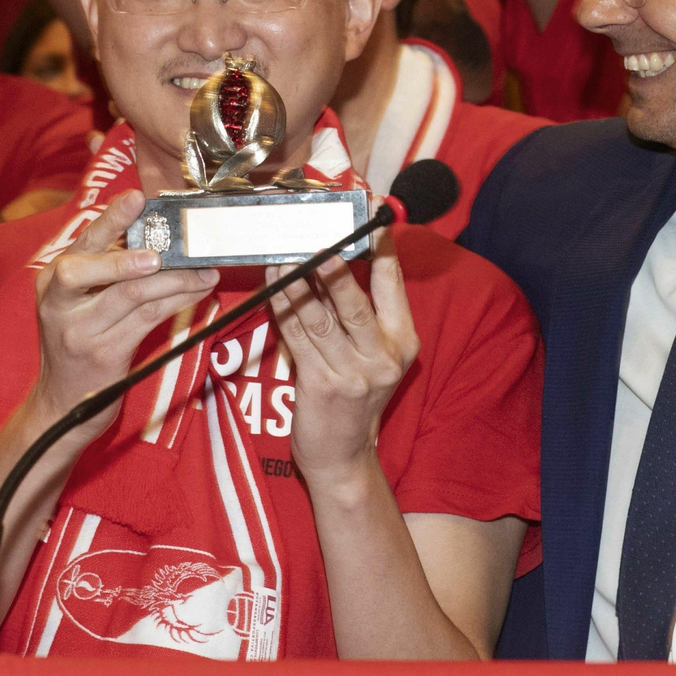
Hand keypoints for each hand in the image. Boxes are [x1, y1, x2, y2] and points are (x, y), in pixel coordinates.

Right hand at [31, 190, 217, 430]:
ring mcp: (80, 330)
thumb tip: (156, 236)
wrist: (61, 404)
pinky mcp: (104, 354)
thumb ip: (103, 269)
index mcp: (52, 280)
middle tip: (164, 253)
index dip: (111, 218)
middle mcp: (59, 302)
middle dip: (131, 256)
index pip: (83, 242)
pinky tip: (198, 292)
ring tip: (204, 270)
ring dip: (175, 279)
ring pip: (132, 294)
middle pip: (91, 268)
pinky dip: (178, 301)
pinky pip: (149, 319)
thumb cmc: (77, 342)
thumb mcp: (76, 302)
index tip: (137, 198)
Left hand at [268, 226, 419, 491]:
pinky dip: (282, 307)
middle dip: (336, 270)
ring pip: (319, 318)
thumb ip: (368, 313)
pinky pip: (296, 336)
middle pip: (355, 304)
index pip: (394, 286)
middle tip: (322, 242)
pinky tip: (272, 286)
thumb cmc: (358, 397)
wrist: (344, 456)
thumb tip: (340, 258)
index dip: (382, 250)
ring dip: (297, 284)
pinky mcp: (319, 384)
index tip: (371, 219)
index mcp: (403, 341)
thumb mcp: (378, 356)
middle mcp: (381, 357)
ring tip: (285, 256)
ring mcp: (351, 373)